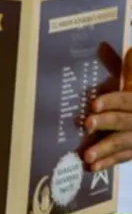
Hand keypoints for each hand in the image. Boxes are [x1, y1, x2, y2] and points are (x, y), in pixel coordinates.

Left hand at [83, 45, 131, 172]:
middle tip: (86, 125)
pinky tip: (91, 167)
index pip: (128, 100)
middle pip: (125, 121)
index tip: (94, 104)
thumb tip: (110, 45)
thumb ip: (127, 68)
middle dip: (107, 123)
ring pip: (125, 143)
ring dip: (106, 150)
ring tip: (86, 156)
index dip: (112, 101)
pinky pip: (124, 158)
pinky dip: (108, 163)